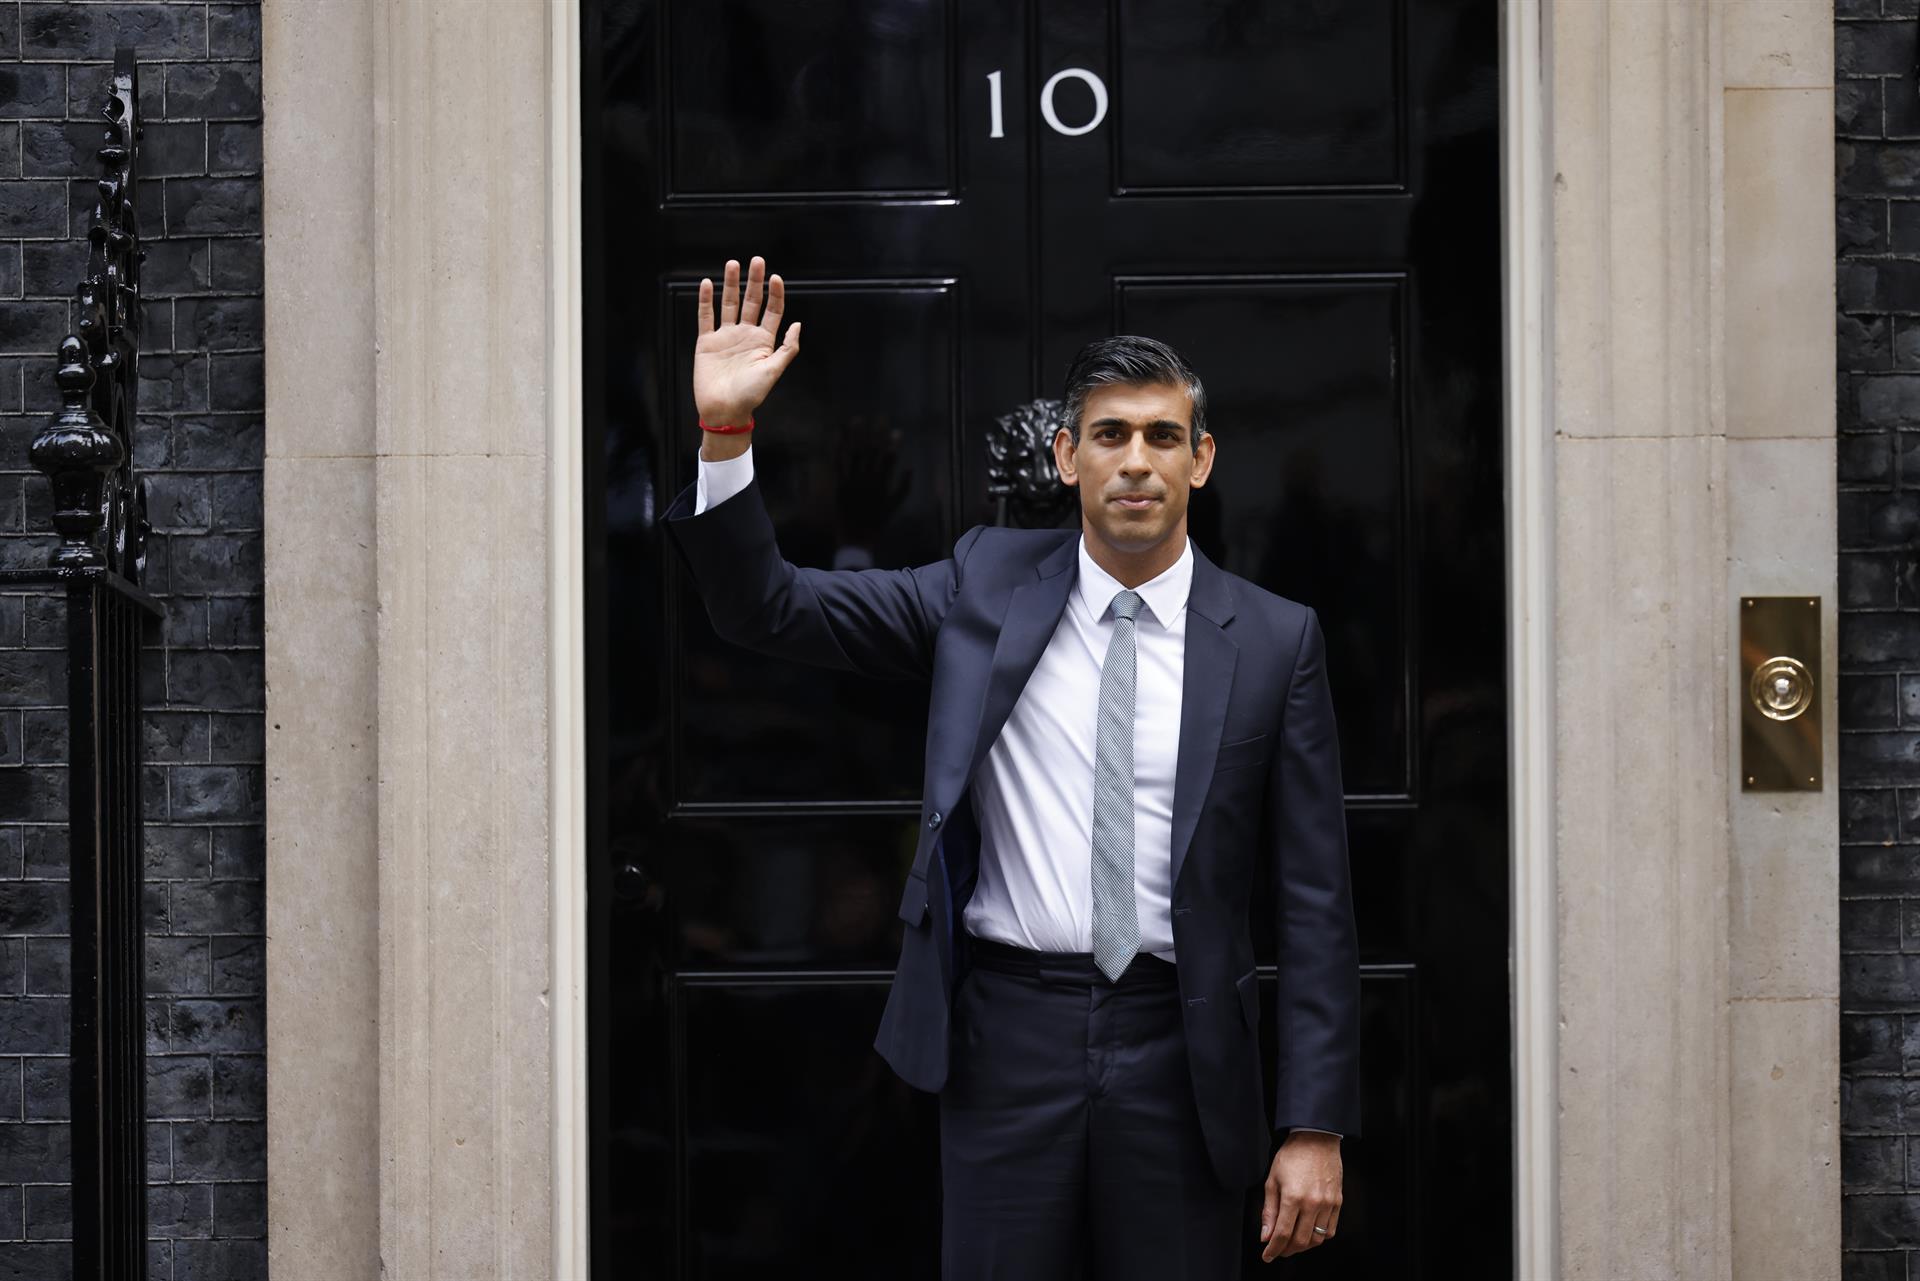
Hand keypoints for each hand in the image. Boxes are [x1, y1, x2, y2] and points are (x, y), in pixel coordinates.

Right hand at [694, 254, 800, 423]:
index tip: (775, 278)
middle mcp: (745, 335)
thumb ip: (787, 348)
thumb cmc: (751, 395)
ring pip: (729, 304)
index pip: (772, 311)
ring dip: (731, 284)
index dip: (775, 294)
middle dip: (754, 281)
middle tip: (756, 261)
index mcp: (764, 341)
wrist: (724, 410)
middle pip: (751, 301)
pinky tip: (706, 284)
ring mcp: (726, 337)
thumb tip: (798, 324)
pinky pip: (706, 317)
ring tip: (733, 264)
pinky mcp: (707, 342)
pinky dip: (705, 300)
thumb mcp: (774, 371)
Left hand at [1258, 1130, 1341, 1260]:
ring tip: (1293, 1243)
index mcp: (1292, 1197)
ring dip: (1303, 1246)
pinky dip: (1319, 1237)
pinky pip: (1330, 1230)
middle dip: (1287, 1250)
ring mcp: (1328, 1204)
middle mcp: (1312, 1203)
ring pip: (1317, 1239)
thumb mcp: (1272, 1180)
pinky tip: (1310, 1233)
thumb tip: (1266, 1235)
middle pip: (1300, 1241)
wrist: (1316, 1138)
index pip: (1282, 1234)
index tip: (1268, 1256)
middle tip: (1279, 1250)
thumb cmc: (1292, 1156)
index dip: (1274, 1249)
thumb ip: (1269, 1211)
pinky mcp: (1338, 1202)